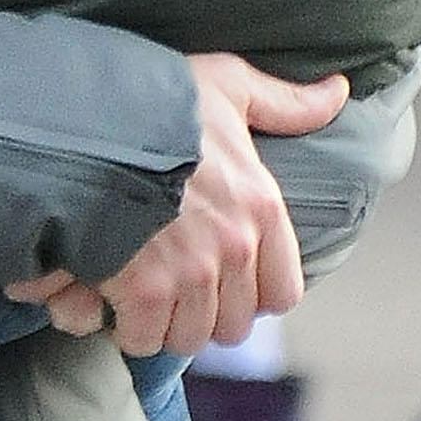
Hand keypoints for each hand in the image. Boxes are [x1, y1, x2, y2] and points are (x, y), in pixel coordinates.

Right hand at [5, 55, 344, 356]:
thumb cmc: (154, 98)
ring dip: (162, 324)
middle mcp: (234, 246)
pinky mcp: (142, 288)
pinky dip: (124, 325)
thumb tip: (337, 90)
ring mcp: (190, 271)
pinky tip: (108, 297)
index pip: (282, 293)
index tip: (220, 278)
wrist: (84, 111)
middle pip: (233, 325)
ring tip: (139, 297)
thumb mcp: (226, 84)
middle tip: (171, 288)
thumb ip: (283, 101)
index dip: (250, 293)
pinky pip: (143, 336)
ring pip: (188, 336)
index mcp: (261, 206)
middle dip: (203, 314)